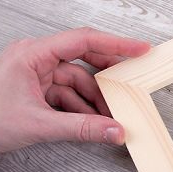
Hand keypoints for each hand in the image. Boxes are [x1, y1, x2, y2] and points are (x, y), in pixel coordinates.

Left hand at [0, 27, 149, 156]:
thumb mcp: (39, 124)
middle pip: (84, 59)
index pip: (82, 41)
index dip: (115, 44)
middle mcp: (37, 59)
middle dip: (108, 76)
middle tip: (132, 82)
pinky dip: (83, 110)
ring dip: (95, 101)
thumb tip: (114, 130)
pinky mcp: (39, 90)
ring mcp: (38, 75)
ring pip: (79, 82)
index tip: (139, 48)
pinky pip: (70, 95)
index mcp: (33, 54)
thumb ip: (81, 129)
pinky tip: (93, 123)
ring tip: (111, 117)